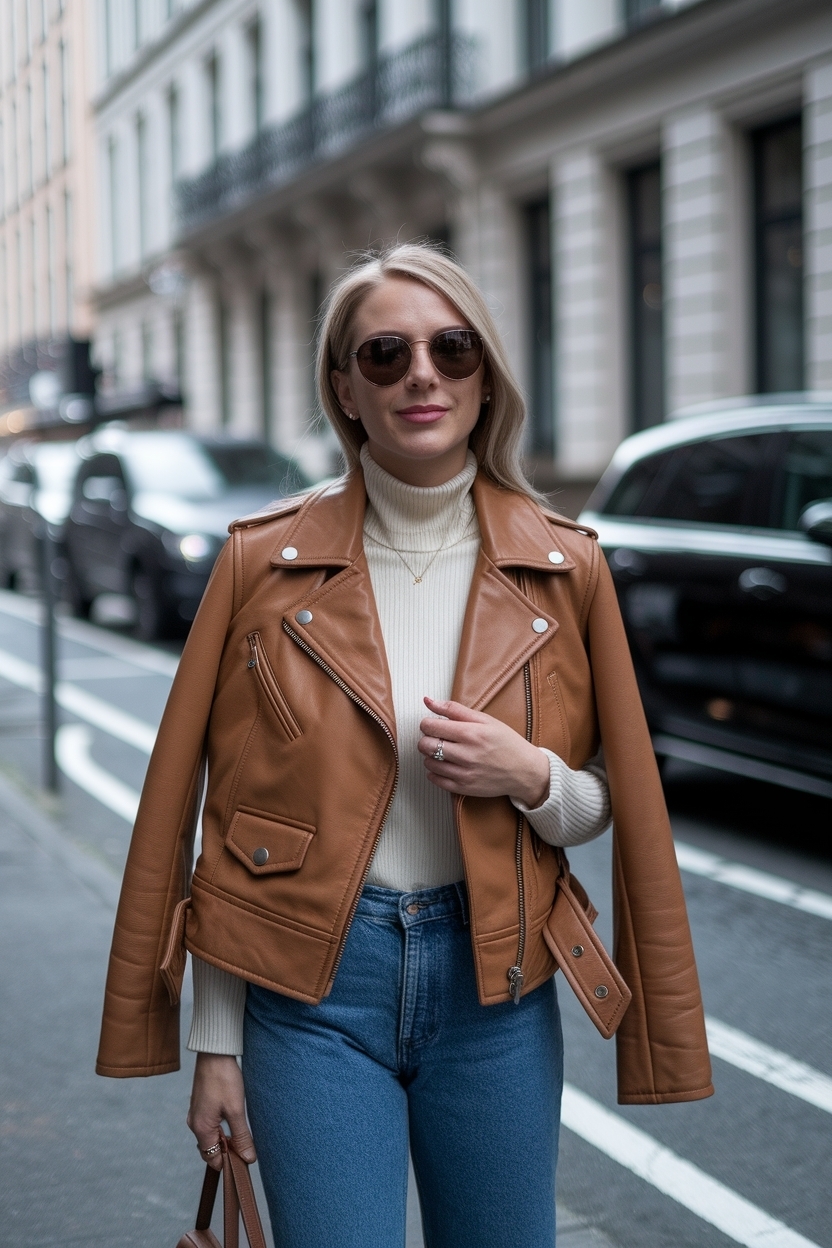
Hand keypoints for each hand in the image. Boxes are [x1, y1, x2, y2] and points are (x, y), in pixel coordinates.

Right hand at [187, 1053, 255, 1171]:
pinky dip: (222, 1126)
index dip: (228, 1162)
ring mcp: (196, 1113)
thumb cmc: (223, 1079)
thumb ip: (241, 1136)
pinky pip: (210, 1123)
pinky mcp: (201, 1104)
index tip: (245, 1160)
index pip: (212, 1158)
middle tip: (247, 1146)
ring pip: (211, 1135)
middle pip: (210, 1147)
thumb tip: (248, 1158)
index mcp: (200, 1128)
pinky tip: (235, 1118)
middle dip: (228, 1150)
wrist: (214, 1052)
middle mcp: (194, 1123)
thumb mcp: (236, 1110)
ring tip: (243, 1131)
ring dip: (226, 1137)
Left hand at [418, 697, 549, 807]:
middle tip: (438, 738)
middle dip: (427, 739)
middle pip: (425, 745)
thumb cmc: (507, 743)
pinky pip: (435, 780)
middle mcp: (466, 754)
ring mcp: (464, 773)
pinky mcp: (463, 788)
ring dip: (431, 756)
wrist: (525, 771)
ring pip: (428, 763)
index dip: (428, 723)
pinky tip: (446, 765)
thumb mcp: (485, 719)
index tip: (434, 724)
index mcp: (471, 733)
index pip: (430, 726)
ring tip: (445, 752)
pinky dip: (435, 772)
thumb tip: (428, 701)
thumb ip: (454, 709)